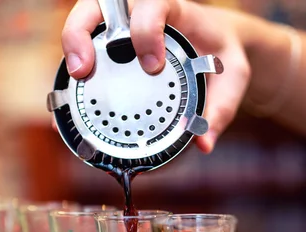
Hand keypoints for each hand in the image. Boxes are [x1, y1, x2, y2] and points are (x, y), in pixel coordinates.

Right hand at [60, 0, 251, 152]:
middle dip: (83, 31)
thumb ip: (221, 108)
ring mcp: (123, 25)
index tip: (152, 66)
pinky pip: (86, 43)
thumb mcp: (233, 77)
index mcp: (178, 11)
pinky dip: (74, 67)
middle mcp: (143, 10)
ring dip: (72, 45)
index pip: (153, 3)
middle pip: (102, 4)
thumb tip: (203, 143)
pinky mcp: (112, 41)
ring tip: (74, 80)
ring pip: (85, 18)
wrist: (218, 40)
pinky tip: (72, 96)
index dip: (146, 29)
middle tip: (83, 70)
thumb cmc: (222, 52)